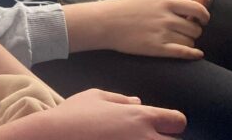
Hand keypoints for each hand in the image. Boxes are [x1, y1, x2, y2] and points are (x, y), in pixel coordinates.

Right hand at [36, 90, 185, 138]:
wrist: (53, 137)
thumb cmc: (73, 115)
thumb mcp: (94, 96)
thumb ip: (120, 99)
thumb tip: (137, 101)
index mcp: (140, 116)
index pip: (177, 121)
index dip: (173, 124)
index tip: (164, 128)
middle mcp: (145, 137)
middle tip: (150, 138)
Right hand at [64, 0, 209, 58]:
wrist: (105, 23)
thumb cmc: (122, 8)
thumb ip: (164, 3)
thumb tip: (179, 8)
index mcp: (165, 2)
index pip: (196, 8)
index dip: (204, 15)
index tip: (203, 19)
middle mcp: (167, 17)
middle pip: (195, 27)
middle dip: (195, 30)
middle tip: (189, 31)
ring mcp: (163, 33)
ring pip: (190, 40)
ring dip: (190, 42)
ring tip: (184, 41)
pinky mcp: (157, 48)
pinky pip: (182, 52)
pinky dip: (192, 54)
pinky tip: (196, 54)